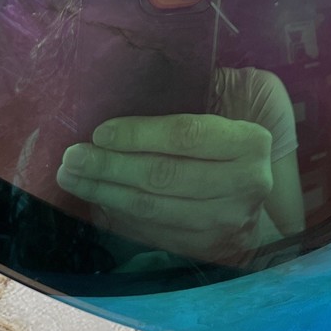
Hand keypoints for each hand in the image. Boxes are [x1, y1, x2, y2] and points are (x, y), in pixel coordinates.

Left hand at [56, 113, 274, 265]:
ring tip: (72, 177)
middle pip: (164, 176)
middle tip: (72, 158)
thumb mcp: (228, 99)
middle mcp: (246, 185)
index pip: (185, 136)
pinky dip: (120, 216)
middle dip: (110, 167)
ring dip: (105, 193)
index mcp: (250, 142)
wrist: (258, 178)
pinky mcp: (211, 248)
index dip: (138, 135)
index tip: (99, 132)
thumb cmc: (231, 128)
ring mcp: (229, 222)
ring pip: (154, 208)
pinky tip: (97, 199)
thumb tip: (129, 82)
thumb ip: (193, 93)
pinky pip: (155, 232)